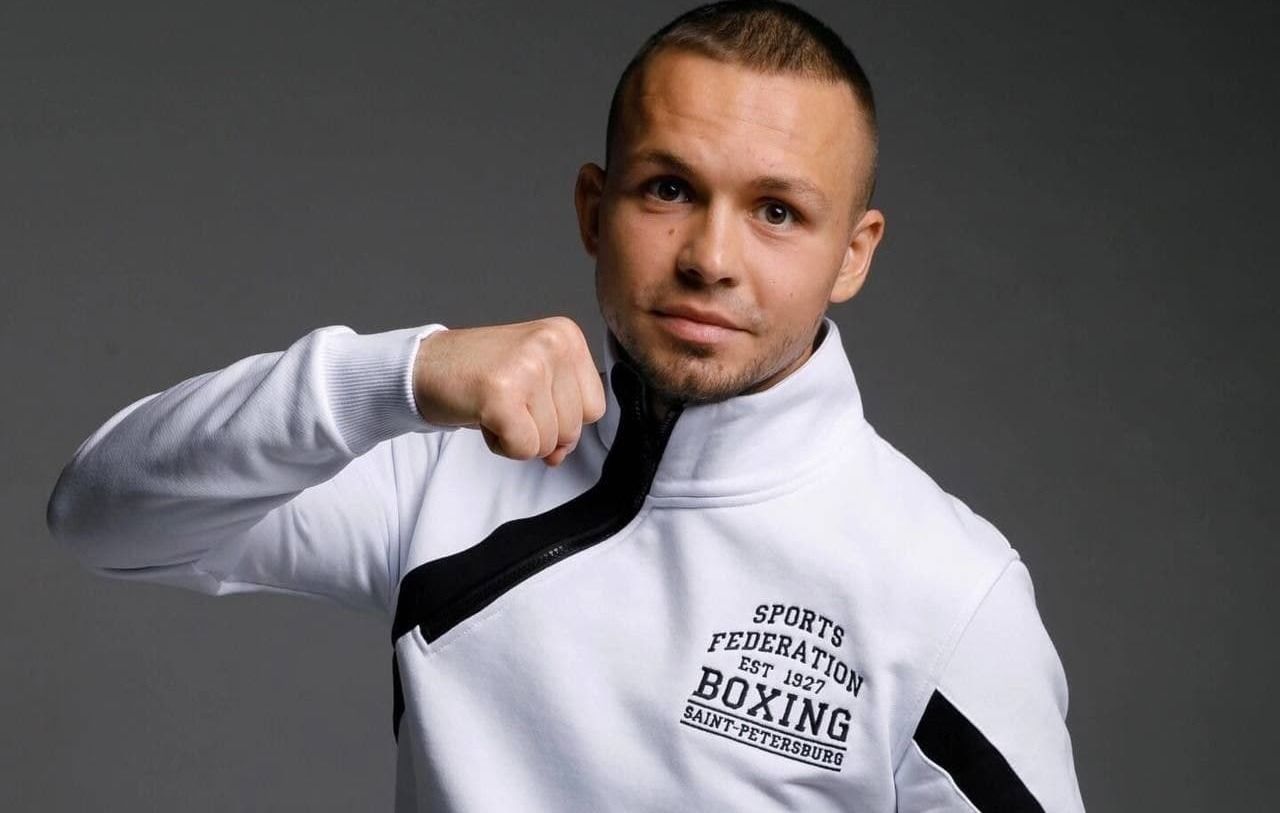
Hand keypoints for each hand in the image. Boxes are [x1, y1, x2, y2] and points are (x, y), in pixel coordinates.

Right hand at [412, 317, 607, 465]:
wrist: (422, 367)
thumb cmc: (479, 377)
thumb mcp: (535, 383)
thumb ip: (560, 416)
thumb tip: (560, 455)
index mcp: (567, 336)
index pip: (595, 408)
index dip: (560, 419)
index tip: (528, 400)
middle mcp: (552, 344)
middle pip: (573, 428)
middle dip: (537, 430)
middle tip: (505, 401)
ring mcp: (528, 366)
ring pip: (548, 442)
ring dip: (516, 436)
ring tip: (492, 406)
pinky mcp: (502, 393)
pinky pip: (523, 448)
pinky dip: (501, 445)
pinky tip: (483, 416)